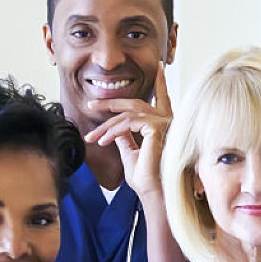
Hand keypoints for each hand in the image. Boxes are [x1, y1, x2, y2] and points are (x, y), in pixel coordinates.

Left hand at [85, 64, 172, 196]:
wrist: (154, 194)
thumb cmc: (147, 178)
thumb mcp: (131, 153)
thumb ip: (126, 138)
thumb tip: (117, 129)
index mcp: (165, 125)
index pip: (163, 99)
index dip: (161, 83)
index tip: (160, 67)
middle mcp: (168, 121)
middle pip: (136, 103)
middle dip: (111, 103)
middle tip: (92, 104)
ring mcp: (165, 124)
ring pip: (128, 113)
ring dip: (107, 125)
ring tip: (93, 137)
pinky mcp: (157, 129)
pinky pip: (128, 123)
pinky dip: (112, 131)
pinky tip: (103, 141)